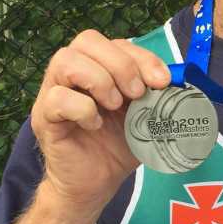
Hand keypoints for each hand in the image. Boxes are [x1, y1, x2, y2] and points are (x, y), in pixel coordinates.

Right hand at [31, 29, 170, 209]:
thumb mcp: (145, 115)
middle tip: (137, 94)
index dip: (141, 57)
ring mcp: (53, 92)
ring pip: (65, 60)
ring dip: (99, 80)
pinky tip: (94, 125)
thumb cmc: (118, 145)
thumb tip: (178, 81)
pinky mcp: (44, 117)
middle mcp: (72, 74)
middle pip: (86, 40)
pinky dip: (82, 109)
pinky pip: (57, 98)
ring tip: (115, 106)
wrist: (96, 183)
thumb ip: (157, 95)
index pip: (115, 42)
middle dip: (120, 64)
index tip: (162, 81)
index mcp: (98, 67)